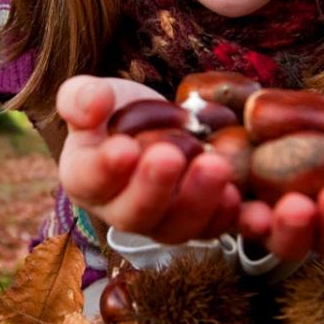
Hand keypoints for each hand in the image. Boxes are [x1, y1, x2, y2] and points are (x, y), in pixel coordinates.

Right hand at [56, 75, 241, 244]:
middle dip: (153, 188)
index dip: (105, 169)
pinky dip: (231, 218)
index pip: (88, 180)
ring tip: (215, 166)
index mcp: (84, 179)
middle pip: (132, 215)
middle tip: (170, 156)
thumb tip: (94, 101)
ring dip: (197, 201)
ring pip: (175, 227)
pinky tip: (243, 199)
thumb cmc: (115, 111)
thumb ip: (80, 97)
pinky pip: (214, 228)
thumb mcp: (92, 94)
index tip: (124, 147)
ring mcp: (161, 221)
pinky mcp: (199, 221)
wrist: (154, 125)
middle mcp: (118, 210)